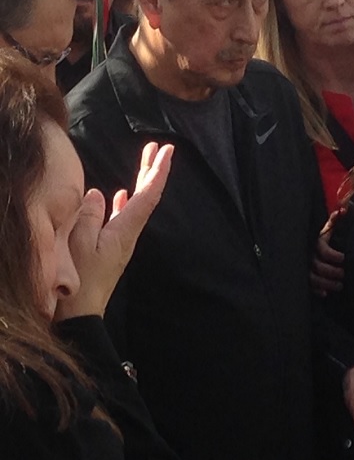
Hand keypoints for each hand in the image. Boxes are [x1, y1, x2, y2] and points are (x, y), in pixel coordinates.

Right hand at [56, 142, 172, 320]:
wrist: (81, 312)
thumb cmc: (80, 280)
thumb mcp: (80, 245)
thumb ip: (89, 217)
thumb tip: (98, 193)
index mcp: (126, 230)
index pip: (148, 195)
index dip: (158, 171)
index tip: (167, 151)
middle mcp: (129, 233)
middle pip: (146, 195)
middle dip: (152, 169)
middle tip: (159, 147)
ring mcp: (121, 240)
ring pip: (135, 203)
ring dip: (140, 181)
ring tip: (144, 161)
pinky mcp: (111, 246)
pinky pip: (120, 217)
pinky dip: (123, 202)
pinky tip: (117, 195)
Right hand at [310, 211, 343, 296]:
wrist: (299, 247)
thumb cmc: (317, 240)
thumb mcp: (324, 231)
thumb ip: (333, 222)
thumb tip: (342, 211)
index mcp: (315, 244)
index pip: (324, 251)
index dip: (335, 256)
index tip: (344, 258)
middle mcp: (308, 256)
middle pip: (320, 267)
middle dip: (333, 272)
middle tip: (344, 274)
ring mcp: (304, 268)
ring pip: (314, 278)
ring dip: (327, 283)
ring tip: (340, 285)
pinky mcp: (302, 278)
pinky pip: (308, 287)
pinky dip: (317, 291)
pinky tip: (325, 293)